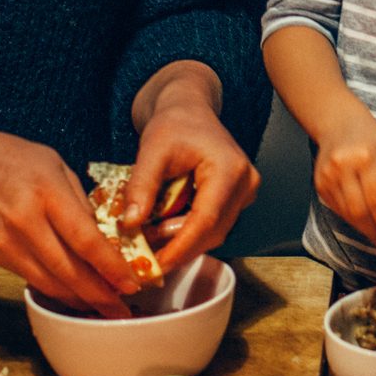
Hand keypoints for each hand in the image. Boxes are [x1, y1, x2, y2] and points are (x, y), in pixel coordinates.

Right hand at [0, 121, 138, 317]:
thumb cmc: (16, 160)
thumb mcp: (56, 166)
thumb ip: (80, 203)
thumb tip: (106, 239)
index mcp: (47, 192)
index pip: (84, 239)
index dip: (110, 266)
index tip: (131, 282)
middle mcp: (26, 221)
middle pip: (68, 269)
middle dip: (99, 294)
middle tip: (123, 309)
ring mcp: (7, 242)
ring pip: (50, 282)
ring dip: (80, 300)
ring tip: (104, 309)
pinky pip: (33, 279)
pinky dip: (56, 291)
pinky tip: (75, 296)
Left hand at [128, 91, 261, 274]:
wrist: (189, 110)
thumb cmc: (174, 123)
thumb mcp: (152, 150)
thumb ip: (142, 186)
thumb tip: (130, 224)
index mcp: (229, 169)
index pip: (206, 220)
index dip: (180, 247)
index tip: (155, 266)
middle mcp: (245, 183)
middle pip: (212, 231)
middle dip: (177, 248)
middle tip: (144, 257)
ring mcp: (245, 192)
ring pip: (213, 233)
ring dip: (181, 241)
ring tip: (148, 240)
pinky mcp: (236, 198)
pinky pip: (212, 225)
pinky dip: (187, 232)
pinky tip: (162, 230)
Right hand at [313, 104, 375, 250]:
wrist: (338, 122)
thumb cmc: (372, 138)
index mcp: (366, 158)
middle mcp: (344, 167)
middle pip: (359, 211)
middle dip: (375, 232)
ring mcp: (328, 176)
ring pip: (347, 214)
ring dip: (364, 228)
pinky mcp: (319, 183)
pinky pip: (337, 209)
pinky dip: (352, 219)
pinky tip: (363, 220)